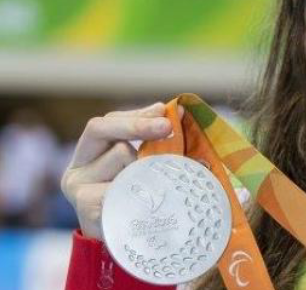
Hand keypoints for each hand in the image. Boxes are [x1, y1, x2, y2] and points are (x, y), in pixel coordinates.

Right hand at [60, 102, 182, 239]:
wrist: (131, 250)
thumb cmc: (141, 203)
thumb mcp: (144, 169)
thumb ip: (152, 143)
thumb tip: (173, 112)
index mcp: (89, 155)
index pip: (108, 122)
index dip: (137, 114)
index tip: (165, 111)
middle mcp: (76, 169)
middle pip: (99, 128)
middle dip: (136, 123)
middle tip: (167, 125)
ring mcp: (78, 188)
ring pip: (120, 156)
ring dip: (144, 166)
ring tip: (149, 190)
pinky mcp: (87, 207)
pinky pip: (123, 182)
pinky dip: (140, 188)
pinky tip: (142, 203)